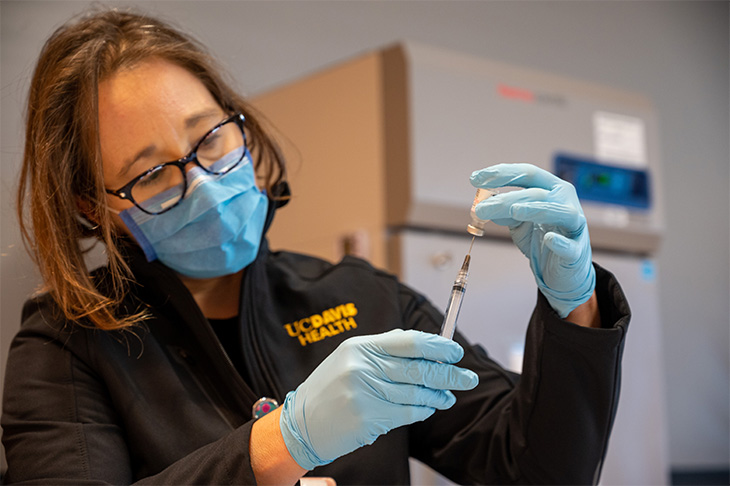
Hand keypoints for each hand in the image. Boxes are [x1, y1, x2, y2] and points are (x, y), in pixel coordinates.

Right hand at [279, 329, 478, 469]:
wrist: (300, 424)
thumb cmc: (330, 388)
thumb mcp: (350, 357)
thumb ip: (385, 348)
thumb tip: (425, 345)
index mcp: (361, 347)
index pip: (409, 342)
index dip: (437, 346)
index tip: (455, 352)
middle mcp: (363, 368)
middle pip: (418, 369)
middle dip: (449, 374)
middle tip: (467, 378)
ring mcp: (365, 395)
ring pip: (416, 394)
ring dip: (439, 396)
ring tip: (448, 396)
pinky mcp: (368, 419)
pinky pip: (407, 413)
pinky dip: (423, 410)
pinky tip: (430, 407)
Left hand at [470, 163, 595, 317]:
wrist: (562, 269)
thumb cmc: (541, 238)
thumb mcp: (519, 222)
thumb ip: (504, 212)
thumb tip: (483, 205)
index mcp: (551, 188)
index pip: (527, 174)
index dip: (501, 173)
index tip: (475, 179)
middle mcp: (565, 201)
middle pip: (536, 193)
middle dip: (506, 199)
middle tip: (481, 208)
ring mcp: (574, 224)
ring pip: (557, 211)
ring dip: (535, 209)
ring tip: (514, 210)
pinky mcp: (576, 250)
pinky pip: (569, 246)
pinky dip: (560, 242)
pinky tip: (549, 239)